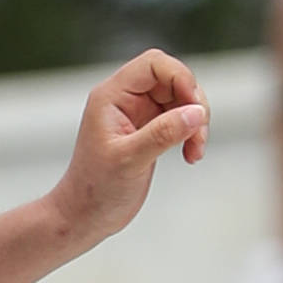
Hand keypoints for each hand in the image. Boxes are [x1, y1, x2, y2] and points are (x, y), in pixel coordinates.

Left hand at [44, 49, 208, 250]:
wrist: (84, 217)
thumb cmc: (95, 190)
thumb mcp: (129, 160)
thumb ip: (162, 134)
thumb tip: (196, 112)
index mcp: (111, 97)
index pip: (153, 64)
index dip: (180, 76)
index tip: (193, 107)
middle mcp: (124, 100)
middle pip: (172, 78)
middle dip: (192, 102)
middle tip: (198, 133)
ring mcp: (137, 115)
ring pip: (180, 99)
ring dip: (195, 121)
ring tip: (195, 151)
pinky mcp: (149, 131)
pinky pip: (179, 118)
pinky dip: (191, 133)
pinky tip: (191, 155)